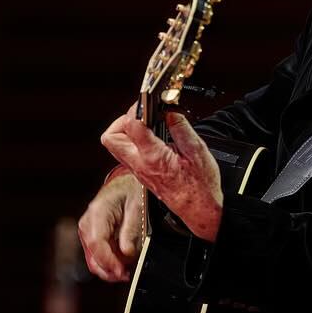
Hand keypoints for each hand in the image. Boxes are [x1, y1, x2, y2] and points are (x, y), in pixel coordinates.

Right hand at [78, 172, 146, 281]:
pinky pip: (97, 256)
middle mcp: (87, 224)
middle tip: (127, 275)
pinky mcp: (91, 238)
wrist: (123, 184)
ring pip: (93, 261)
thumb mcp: (137, 206)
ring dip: (110, 269)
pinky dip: (109, 263)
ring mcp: (87, 232)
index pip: (96, 243)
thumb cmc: (130, 191)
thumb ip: (131, 230)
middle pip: (92, 257)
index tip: (122, 272)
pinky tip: (122, 264)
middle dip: (109, 271)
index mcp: (97, 213)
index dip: (108, 261)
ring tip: (127, 270)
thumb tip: (126, 253)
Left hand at [99, 110, 222, 241]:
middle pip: (111, 137)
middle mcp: (140, 165)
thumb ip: (180, 127)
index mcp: (153, 157)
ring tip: (146, 124)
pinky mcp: (140, 174)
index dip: (138, 109)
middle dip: (122, 120)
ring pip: (115, 146)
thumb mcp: (197, 151)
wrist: (199, 210)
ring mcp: (138, 171)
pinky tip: (150, 137)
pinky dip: (132, 140)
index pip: (131, 126)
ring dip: (125, 130)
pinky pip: (126, 153)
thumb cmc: (200, 186)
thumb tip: (169, 110)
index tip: (149, 103)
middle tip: (141, 114)